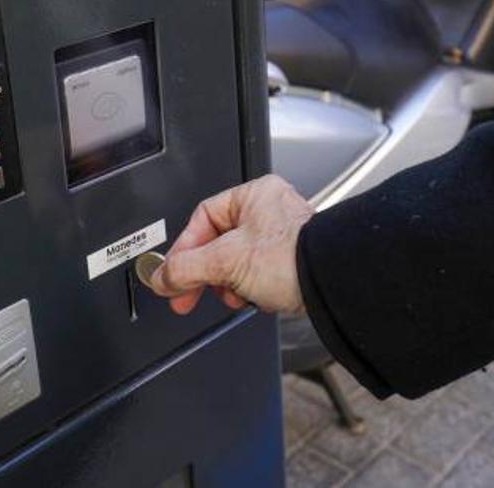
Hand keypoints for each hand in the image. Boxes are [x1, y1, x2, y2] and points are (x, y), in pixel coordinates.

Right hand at [149, 175, 312, 314]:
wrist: (332, 285)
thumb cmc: (293, 259)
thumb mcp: (225, 261)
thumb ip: (186, 268)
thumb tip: (161, 277)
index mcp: (254, 195)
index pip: (203, 218)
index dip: (184, 248)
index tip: (172, 273)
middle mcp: (270, 210)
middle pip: (218, 243)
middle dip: (205, 273)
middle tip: (187, 294)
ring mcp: (283, 237)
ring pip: (237, 261)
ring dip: (229, 283)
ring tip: (234, 295)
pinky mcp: (292, 262)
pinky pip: (258, 273)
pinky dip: (250, 289)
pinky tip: (254, 298)